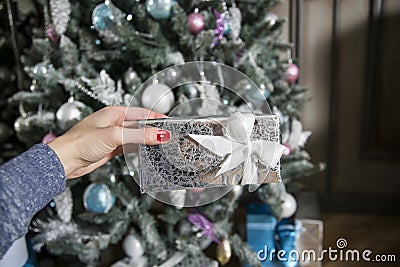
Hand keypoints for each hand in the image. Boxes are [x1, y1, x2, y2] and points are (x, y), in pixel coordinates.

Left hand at [48, 106, 169, 178]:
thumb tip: (160, 134)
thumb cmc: (81, 142)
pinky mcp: (112, 149)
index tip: (170, 124)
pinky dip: (139, 150)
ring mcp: (113, 136)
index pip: (141, 113)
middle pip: (140, 125)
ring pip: (136, 137)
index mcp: (114, 113)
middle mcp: (114, 123)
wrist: (66, 161)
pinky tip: (147, 154)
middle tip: (169, 137)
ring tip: (161, 146)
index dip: (157, 118)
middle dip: (154, 131)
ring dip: (147, 141)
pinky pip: (130, 147)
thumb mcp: (115, 136)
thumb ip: (139, 135)